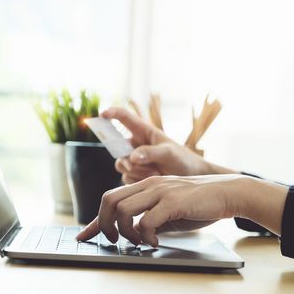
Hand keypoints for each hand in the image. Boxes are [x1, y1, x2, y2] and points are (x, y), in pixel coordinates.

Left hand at [76, 174, 245, 245]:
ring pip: (123, 209)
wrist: (227, 193)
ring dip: (125, 231)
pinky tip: (154, 242)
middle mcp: (149, 185)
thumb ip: (151, 218)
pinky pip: (147, 220)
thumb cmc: (199, 203)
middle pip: (109, 200)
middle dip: (104, 224)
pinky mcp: (173, 201)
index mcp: (146, 186)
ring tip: (138, 241)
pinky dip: (145, 235)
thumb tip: (135, 234)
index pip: (112, 200)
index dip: (95, 221)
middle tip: (114, 240)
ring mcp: (160, 191)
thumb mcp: (169, 210)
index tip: (84, 236)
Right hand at [101, 108, 233, 183]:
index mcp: (144, 131)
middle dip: (124, 157)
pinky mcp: (135, 175)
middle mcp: (136, 145)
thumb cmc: (183, 159)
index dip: (112, 113)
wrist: (190, 179)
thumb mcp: (169, 152)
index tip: (102, 114)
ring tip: (156, 173)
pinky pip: (126, 178)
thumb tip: (133, 157)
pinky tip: (153, 180)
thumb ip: (151, 152)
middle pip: (116, 147)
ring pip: (121, 165)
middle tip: (132, 164)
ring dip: (136, 171)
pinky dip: (138, 180)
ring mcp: (134, 161)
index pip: (124, 117)